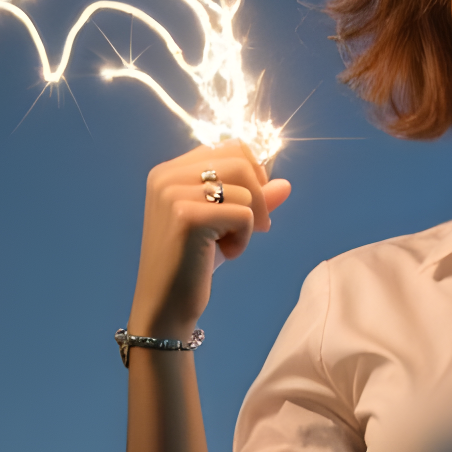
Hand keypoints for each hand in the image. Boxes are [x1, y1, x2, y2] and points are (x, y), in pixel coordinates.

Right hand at [128, 143, 292, 337]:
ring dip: (250, 221)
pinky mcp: (187, 216)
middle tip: (254, 228)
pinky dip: (244, 238)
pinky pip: (243, 214)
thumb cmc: (193, 263)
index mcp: (169, 170)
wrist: (165, 304)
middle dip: (258, 197)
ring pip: (245, 188)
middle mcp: (166, 176)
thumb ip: (253, 199)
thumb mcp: (224, 224)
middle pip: (241, 162)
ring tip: (230, 243)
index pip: (231, 146)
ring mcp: (173, 194)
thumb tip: (286, 183)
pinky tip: (226, 254)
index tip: (251, 207)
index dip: (254, 175)